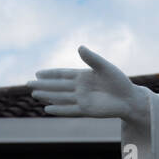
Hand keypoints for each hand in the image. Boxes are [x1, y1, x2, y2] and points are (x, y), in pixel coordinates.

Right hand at [28, 46, 148, 121]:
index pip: (62, 74)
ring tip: (34, 95)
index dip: (50, 74)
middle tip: (28, 84)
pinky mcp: (86, 110)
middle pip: (57, 86)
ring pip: (60, 98)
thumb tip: (79, 47)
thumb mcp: (105, 68)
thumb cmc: (120, 82)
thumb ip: (92, 58)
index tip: (37, 72)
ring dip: (47, 96)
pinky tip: (47, 110)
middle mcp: (80, 88)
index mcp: (83, 76)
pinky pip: (69, 110)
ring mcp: (82, 100)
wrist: (130, 99)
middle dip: (43, 85)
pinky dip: (59, 110)